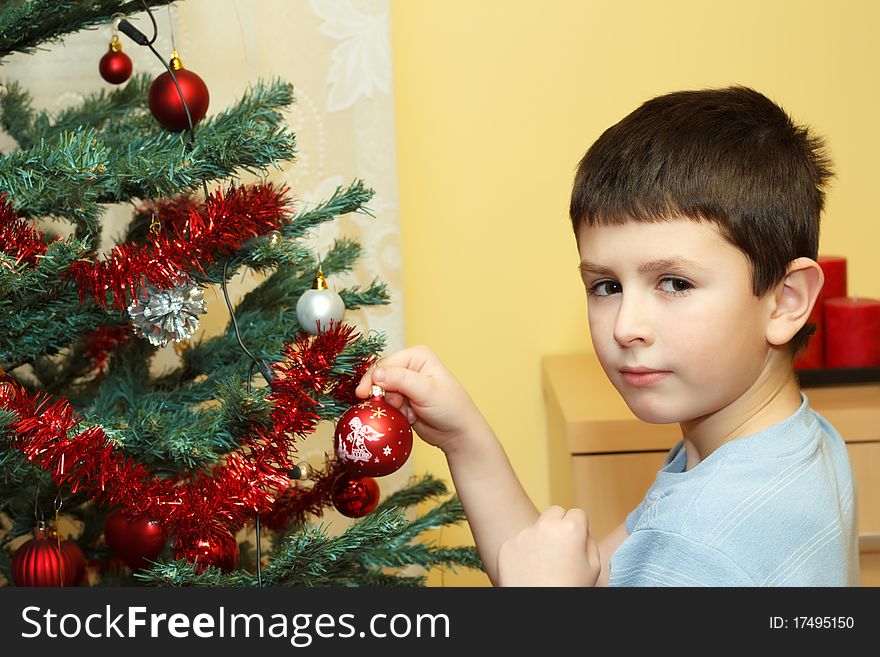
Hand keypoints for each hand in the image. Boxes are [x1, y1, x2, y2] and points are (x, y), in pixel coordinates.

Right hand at [355, 346, 487, 452]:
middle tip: (394, 406)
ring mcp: (405, 385)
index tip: (364, 394)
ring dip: (391, 406)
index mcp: (417, 356)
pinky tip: (409, 417)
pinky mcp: (402, 400)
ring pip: (382, 394)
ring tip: (408, 412)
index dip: (373, 378)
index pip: (385, 363)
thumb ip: (400, 379)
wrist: (456, 433)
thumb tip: (376, 373)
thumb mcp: (425, 390)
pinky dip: (394, 413)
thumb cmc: (449, 407)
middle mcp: (409, 367)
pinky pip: (387, 406)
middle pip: (380, 378)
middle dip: (385, 395)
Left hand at [496, 506, 600, 586]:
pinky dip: (523, 552)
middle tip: (560, 548)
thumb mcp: (593, 568)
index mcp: (570, 529)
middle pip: (555, 512)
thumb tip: (582, 531)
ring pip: (535, 528)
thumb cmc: (569, 589)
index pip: (577, 513)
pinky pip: (519, 542)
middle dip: (559, 524)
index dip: (579, 528)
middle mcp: (545, 526)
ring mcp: (523, 535)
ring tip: (544, 565)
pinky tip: (529, 570)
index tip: (576, 541)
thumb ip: (590, 543)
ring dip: (540, 539)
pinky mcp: (507, 546)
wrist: (541, 609)